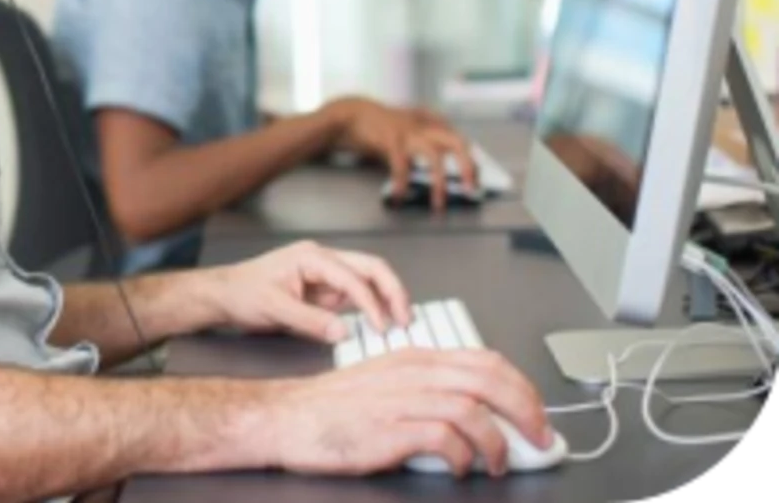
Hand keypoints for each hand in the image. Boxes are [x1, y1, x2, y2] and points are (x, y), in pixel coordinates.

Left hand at [200, 240, 412, 342]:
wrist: (223, 295)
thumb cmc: (242, 294)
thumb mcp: (273, 309)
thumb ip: (309, 320)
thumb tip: (344, 333)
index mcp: (311, 257)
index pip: (353, 278)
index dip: (371, 303)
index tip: (381, 328)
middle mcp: (322, 260)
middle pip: (371, 267)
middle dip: (393, 291)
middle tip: (406, 319)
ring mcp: (325, 274)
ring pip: (368, 279)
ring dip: (386, 298)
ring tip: (399, 323)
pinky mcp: (324, 290)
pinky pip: (355, 295)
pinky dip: (371, 307)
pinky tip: (379, 324)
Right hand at [260, 348, 555, 477]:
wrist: (287, 417)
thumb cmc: (333, 406)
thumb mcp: (385, 383)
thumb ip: (428, 390)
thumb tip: (476, 413)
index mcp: (415, 358)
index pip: (485, 360)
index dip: (521, 386)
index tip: (536, 412)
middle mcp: (414, 372)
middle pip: (489, 380)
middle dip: (527, 411)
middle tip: (540, 438)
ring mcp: (402, 398)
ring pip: (473, 409)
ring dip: (498, 442)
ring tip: (497, 463)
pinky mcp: (390, 428)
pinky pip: (445, 438)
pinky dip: (463, 456)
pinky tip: (460, 467)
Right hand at [324, 97, 476, 209]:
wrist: (349, 114)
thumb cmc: (378, 127)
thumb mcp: (406, 130)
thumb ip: (422, 142)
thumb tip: (439, 168)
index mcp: (428, 122)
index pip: (459, 139)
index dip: (470, 160)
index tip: (474, 179)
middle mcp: (422, 125)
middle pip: (456, 142)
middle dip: (467, 166)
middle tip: (470, 189)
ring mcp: (407, 131)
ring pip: (433, 156)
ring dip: (438, 182)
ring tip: (438, 204)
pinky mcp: (390, 139)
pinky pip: (401, 164)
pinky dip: (402, 182)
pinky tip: (400, 197)